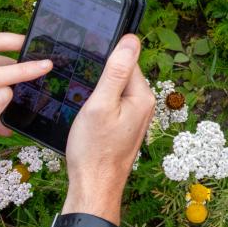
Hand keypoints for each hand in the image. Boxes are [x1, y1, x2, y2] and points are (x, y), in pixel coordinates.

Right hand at [63, 35, 155, 222]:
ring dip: (98, 93)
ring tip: (84, 108)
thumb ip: (116, 72)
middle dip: (101, 78)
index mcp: (142, 96)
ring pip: (114, 91)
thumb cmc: (94, 149)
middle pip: (121, 75)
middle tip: (84, 94)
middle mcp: (144, 105)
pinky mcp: (123, 126)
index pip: (127, 61)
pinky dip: (98, 106)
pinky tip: (87, 117)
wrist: (93, 186)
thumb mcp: (101, 105)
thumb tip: (131, 40)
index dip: (105, 61)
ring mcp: (134, 117)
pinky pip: (111, 105)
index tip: (88, 69)